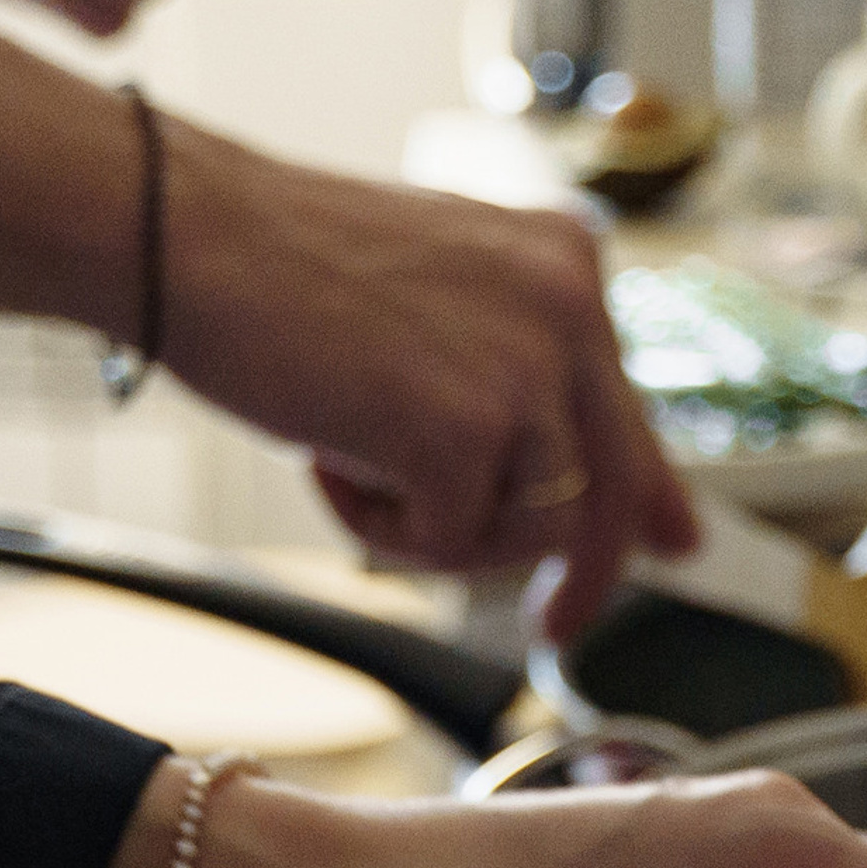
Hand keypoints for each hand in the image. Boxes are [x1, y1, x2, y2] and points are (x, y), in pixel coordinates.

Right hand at [164, 130, 700, 643]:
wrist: (192, 236)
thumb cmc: (289, 273)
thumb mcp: (441, 311)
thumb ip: (525, 382)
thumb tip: (605, 492)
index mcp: (567, 263)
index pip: (628, 410)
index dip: (650, 496)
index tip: (674, 548)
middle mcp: (569, 308)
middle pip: (611, 491)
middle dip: (585, 577)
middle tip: (553, 631)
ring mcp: (523, 368)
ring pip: (530, 530)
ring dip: (442, 531)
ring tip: (356, 461)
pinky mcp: (464, 429)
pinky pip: (449, 544)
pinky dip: (380, 529)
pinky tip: (327, 454)